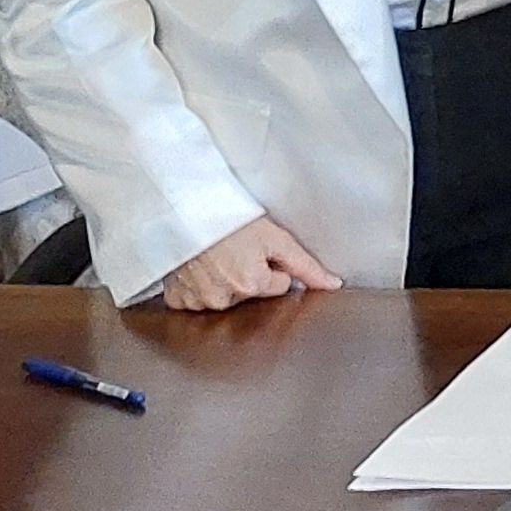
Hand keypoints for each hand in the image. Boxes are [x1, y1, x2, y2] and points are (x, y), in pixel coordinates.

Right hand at [153, 216, 340, 311]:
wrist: (183, 209)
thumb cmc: (231, 219)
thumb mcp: (276, 238)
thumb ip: (307, 266)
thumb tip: (333, 285)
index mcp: (251, 285)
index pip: (279, 286)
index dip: (273, 266)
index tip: (258, 250)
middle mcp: (223, 299)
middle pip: (251, 294)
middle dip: (249, 275)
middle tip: (236, 251)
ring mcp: (197, 301)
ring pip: (225, 298)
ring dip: (223, 282)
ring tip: (216, 257)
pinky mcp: (177, 300)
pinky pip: (195, 301)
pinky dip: (197, 287)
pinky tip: (198, 267)